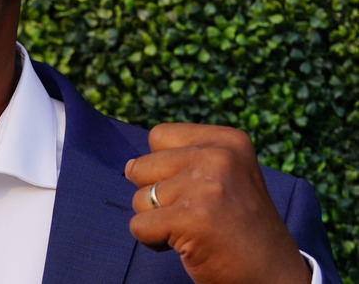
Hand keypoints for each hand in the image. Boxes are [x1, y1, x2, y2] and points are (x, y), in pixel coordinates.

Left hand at [124, 123, 311, 283]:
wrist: (276, 277)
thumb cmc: (239, 227)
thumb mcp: (224, 176)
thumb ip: (181, 161)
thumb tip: (128, 166)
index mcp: (228, 140)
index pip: (158, 136)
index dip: (165, 168)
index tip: (198, 189)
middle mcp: (218, 156)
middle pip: (142, 166)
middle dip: (158, 196)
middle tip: (196, 214)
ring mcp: (205, 186)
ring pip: (139, 198)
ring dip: (157, 220)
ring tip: (194, 229)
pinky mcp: (190, 218)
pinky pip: (139, 226)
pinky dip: (153, 241)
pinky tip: (188, 245)